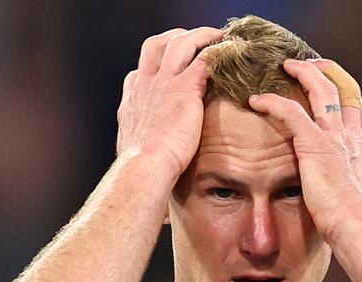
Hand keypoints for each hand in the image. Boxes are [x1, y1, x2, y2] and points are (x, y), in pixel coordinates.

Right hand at [116, 27, 223, 177]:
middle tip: (194, 40)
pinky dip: (217, 51)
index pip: (139, 72)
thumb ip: (140, 139)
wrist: (145, 164)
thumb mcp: (132, 147)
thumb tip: (142, 151)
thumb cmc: (142, 166)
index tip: (167, 69)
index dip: (154, 66)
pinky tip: (229, 51)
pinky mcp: (185, 88)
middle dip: (176, 38)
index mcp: (133, 99)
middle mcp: (146, 84)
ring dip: (200, 36)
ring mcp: (164, 82)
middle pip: (157, 45)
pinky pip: (204, 59)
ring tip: (217, 37)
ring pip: (180, 43)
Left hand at [248, 59, 361, 242]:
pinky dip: (272, 102)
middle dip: (325, 72)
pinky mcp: (314, 144)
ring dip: (302, 73)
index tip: (335, 84)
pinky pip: (290, 112)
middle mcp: (351, 136)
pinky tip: (257, 100)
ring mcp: (334, 137)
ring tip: (286, 67)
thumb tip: (339, 190)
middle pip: (342, 89)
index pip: (358, 109)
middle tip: (309, 64)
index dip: (346, 92)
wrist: (357, 225)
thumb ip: (346, 183)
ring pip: (320, 89)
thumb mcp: (355, 196)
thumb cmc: (353, 221)